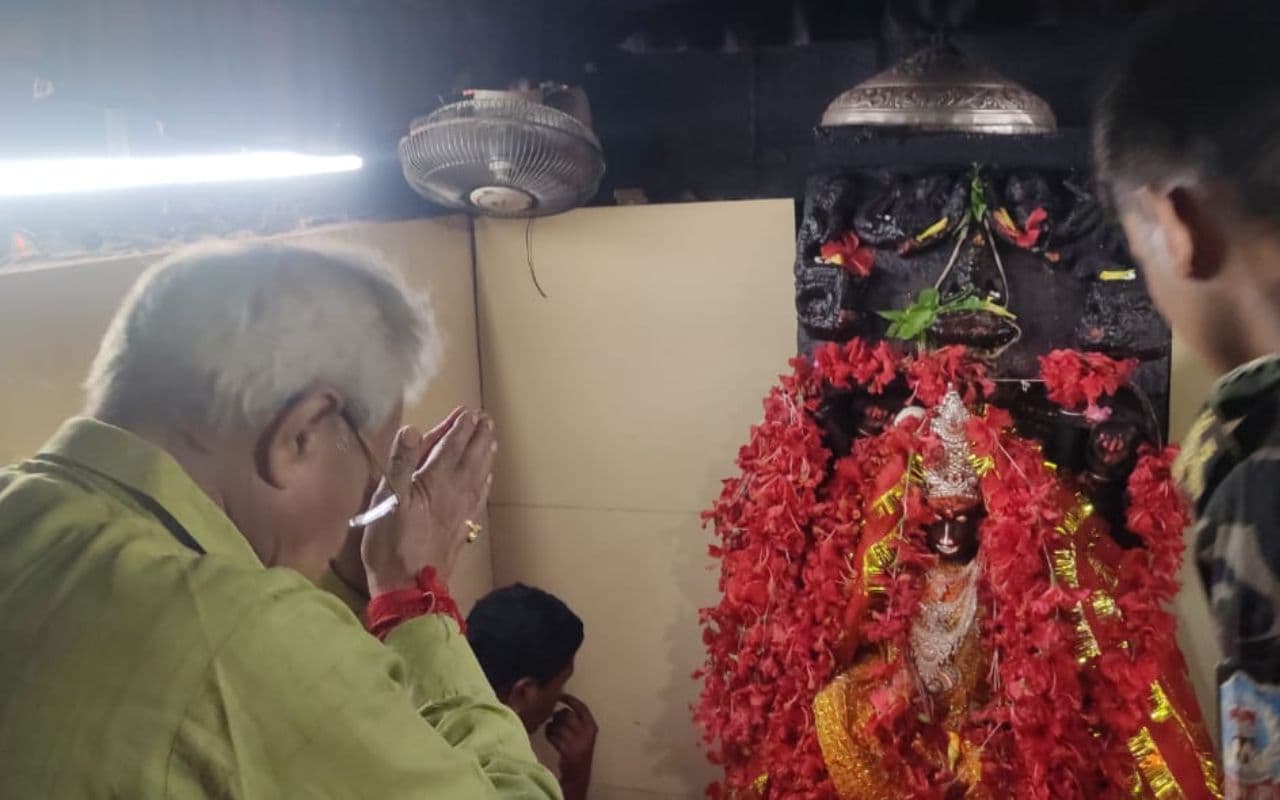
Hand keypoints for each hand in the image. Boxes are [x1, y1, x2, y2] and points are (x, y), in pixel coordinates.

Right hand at [361, 408, 496, 593]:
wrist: (409, 587)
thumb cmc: (391, 543)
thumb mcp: (387, 500)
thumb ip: (400, 463)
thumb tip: (412, 430)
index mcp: (435, 481)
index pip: (451, 446)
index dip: (459, 427)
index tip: (468, 411)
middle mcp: (454, 492)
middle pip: (471, 457)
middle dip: (478, 436)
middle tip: (486, 419)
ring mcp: (460, 511)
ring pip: (478, 475)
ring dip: (485, 455)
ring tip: (492, 440)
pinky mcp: (461, 527)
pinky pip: (478, 497)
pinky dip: (484, 482)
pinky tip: (485, 478)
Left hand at [546, 694, 596, 778]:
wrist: (578, 772)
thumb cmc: (579, 749)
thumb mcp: (585, 733)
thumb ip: (577, 719)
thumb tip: (561, 701)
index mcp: (592, 726)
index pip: (581, 707)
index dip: (570, 699)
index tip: (560, 695)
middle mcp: (586, 732)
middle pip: (566, 714)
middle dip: (558, 715)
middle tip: (556, 720)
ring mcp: (576, 741)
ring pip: (557, 724)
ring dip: (552, 725)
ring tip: (553, 730)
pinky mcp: (565, 749)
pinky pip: (552, 734)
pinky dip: (548, 734)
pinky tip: (551, 737)